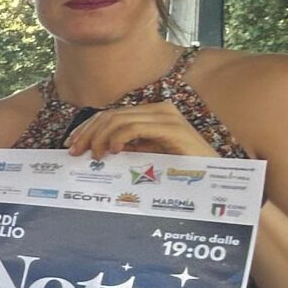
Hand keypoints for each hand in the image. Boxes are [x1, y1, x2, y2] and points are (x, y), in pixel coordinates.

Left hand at [61, 102, 218, 160]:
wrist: (215, 177)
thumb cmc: (182, 169)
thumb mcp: (148, 156)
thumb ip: (127, 148)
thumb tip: (94, 150)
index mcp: (153, 113)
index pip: (112, 114)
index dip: (88, 127)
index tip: (72, 144)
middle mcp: (160, 109)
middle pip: (111, 114)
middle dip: (88, 132)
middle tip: (74, 151)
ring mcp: (167, 116)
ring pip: (119, 119)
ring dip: (99, 137)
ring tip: (93, 155)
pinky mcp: (172, 128)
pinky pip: (134, 127)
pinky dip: (118, 138)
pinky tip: (112, 151)